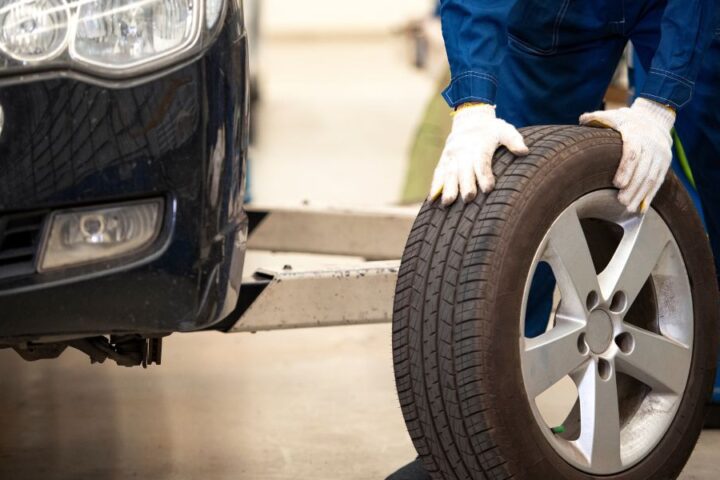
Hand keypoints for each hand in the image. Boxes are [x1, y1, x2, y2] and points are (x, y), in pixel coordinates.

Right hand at [429, 104, 528, 205]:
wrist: (470, 119)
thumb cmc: (492, 130)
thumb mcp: (505, 130)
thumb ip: (514, 141)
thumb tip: (524, 151)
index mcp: (479, 145)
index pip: (482, 162)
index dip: (484, 175)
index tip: (488, 188)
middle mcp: (463, 151)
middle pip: (464, 170)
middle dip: (465, 184)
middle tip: (468, 199)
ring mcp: (451, 156)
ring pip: (449, 173)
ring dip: (448, 188)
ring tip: (447, 203)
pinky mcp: (444, 160)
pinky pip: (438, 174)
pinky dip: (434, 186)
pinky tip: (432, 200)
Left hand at [580, 98, 675, 212]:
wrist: (655, 118)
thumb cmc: (626, 120)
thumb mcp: (612, 115)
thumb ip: (596, 118)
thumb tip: (582, 120)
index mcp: (636, 133)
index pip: (633, 153)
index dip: (626, 169)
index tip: (617, 184)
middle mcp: (651, 144)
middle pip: (643, 169)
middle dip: (633, 187)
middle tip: (621, 202)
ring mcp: (660, 154)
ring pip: (652, 177)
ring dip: (641, 194)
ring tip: (629, 208)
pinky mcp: (666, 162)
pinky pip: (659, 181)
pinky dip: (650, 195)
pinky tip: (641, 207)